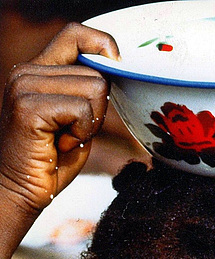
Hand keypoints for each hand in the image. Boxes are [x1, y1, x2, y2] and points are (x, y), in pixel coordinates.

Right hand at [0, 22, 119, 216]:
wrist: (21, 191)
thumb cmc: (50, 162)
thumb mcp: (76, 120)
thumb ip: (88, 93)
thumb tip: (116, 69)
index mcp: (38, 71)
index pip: (75, 35)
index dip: (102, 45)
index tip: (117, 64)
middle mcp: (27, 72)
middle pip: (95, 72)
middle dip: (97, 110)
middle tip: (73, 133)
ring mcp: (24, 86)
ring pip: (93, 88)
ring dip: (89, 123)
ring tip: (65, 139)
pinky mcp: (28, 106)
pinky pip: (81, 109)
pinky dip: (80, 133)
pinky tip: (60, 145)